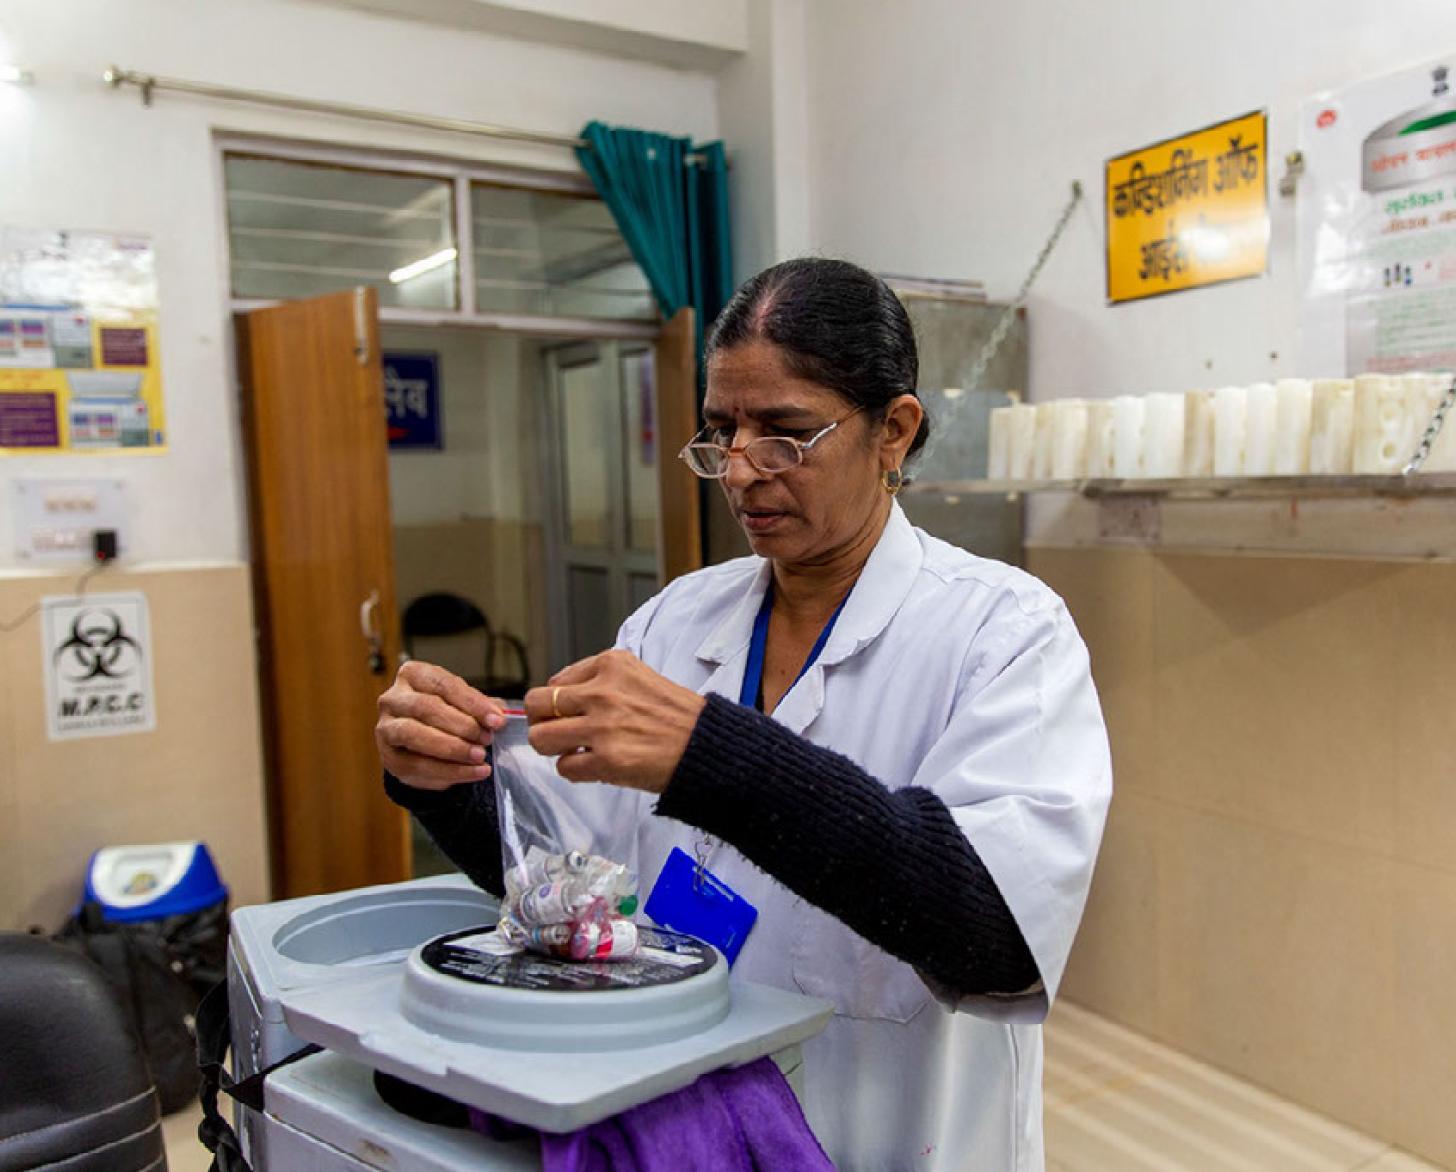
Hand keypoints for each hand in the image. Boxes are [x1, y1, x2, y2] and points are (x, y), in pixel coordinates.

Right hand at [376, 660, 507, 790]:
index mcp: (413, 675)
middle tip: (487, 739)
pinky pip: (417, 765)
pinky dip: (450, 771)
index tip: (497, 719)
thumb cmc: (445, 716)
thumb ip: (480, 707)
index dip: (473, 703)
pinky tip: (473, 773)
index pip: (443, 684)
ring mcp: (386, 728)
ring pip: (414, 735)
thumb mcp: (464, 705)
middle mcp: (393, 698)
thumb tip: (499, 715)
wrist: (422, 746)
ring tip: (479, 756)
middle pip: (425, 707)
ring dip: (452, 748)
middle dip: (462, 725)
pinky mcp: (388, 758)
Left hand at [523, 650, 706, 793]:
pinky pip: (565, 767)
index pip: (554, 681)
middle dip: (543, 722)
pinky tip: (595, 766)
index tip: (568, 713)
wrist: (706, 746)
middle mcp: (602, 692)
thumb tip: (557, 693)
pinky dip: (575, 770)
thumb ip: (599, 680)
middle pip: (537, 705)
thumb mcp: (637, 677)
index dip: (556, 702)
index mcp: (611, 665)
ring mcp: (603, 727)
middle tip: (558, 732)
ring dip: (554, 748)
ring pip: (541, 738)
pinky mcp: (607, 760)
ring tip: (574, 750)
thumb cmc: (677, 716)